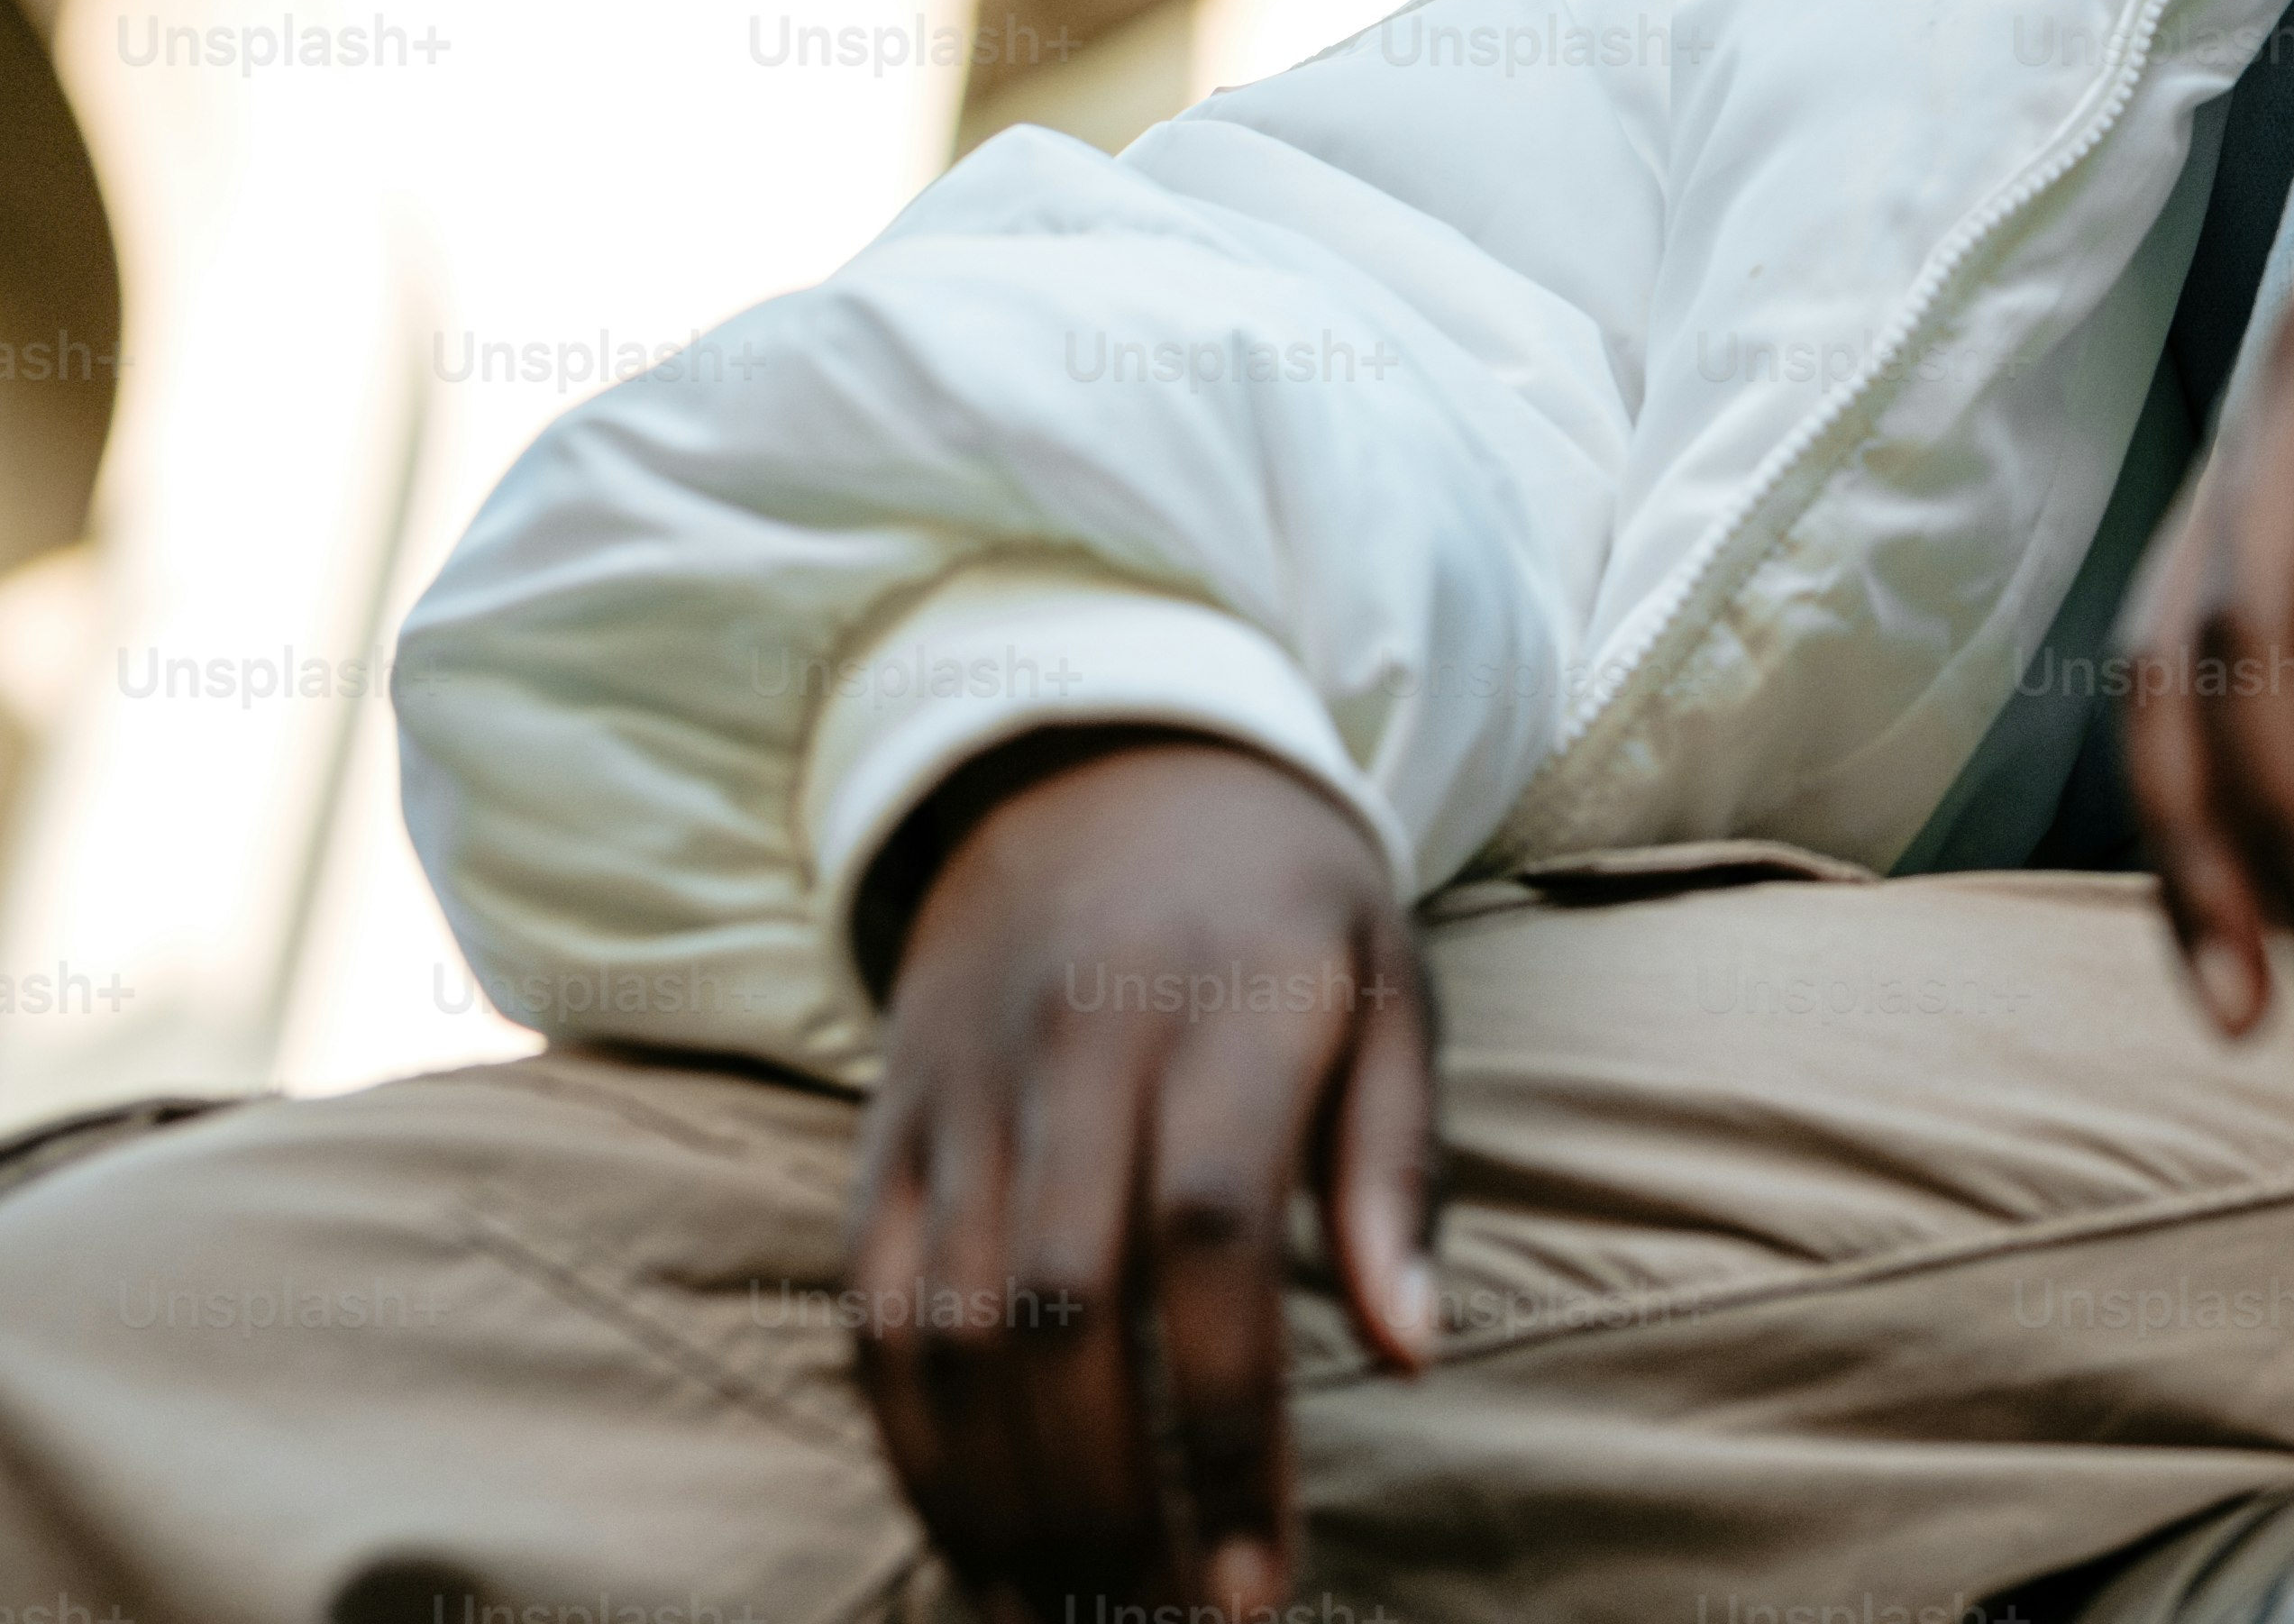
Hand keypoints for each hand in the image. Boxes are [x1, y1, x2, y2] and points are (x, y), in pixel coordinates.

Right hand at [845, 730, 1441, 1618]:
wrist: (1093, 755)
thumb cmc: (1279, 892)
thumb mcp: (1388, 976)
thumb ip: (1396, 1165)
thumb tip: (1419, 1352)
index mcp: (1224, 1005)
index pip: (1209, 1237)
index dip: (1227, 1420)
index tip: (1263, 1573)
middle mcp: (1072, 1048)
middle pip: (1062, 1309)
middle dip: (1112, 1503)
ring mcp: (961, 1090)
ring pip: (951, 1329)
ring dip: (1004, 1500)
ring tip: (1080, 1617)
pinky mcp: (885, 1126)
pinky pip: (874, 1309)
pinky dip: (916, 1441)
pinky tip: (979, 1537)